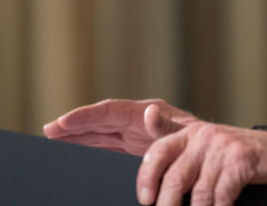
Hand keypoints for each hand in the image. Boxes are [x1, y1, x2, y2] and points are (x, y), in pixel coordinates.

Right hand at [43, 98, 198, 154]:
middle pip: (99, 121)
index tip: (62, 122)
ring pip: (99, 133)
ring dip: (76, 135)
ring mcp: (134, 135)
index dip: (85, 117)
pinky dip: (88, 146)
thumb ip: (166, 125)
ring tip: (52, 137)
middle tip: (48, 130)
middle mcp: (136, 121)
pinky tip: (73, 149)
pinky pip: (106, 146)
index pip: (109, 112)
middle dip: (73, 125)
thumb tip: (149, 112)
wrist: (218, 155)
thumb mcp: (186, 133)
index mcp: (146, 113)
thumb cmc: (205, 142)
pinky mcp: (135, 149)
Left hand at [44, 98, 266, 204]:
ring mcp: (215, 144)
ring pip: (183, 185)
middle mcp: (191, 131)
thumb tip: (142, 116)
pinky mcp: (239, 160)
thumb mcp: (188, 151)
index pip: (121, 119)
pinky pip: (216, 193)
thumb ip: (157, 145)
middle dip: (140, 182)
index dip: (87, 123)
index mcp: (170, 127)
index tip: (54, 128)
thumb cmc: (226, 160)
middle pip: (151, 156)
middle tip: (139, 201)